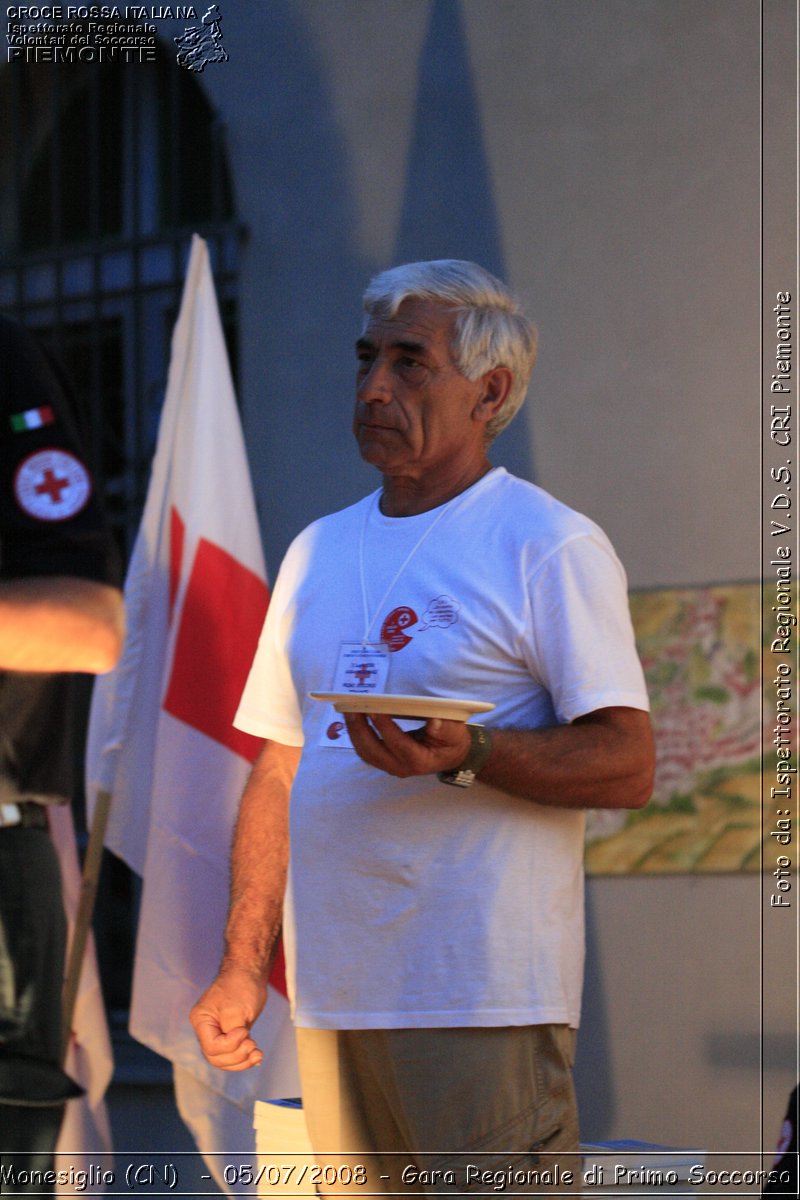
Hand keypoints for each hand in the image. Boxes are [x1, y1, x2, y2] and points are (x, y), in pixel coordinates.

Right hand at [190, 965, 267, 1071]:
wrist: (249, 972)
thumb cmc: (239, 984)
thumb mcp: (235, 1008)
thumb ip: (233, 1030)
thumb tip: (239, 1047)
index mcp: (201, 1020)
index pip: (211, 1046)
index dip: (229, 1045)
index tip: (244, 1032)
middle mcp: (206, 1029)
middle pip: (216, 1057)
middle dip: (236, 1056)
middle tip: (253, 1045)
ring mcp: (218, 1033)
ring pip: (225, 1060)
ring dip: (242, 1061)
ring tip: (257, 1054)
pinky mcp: (230, 1035)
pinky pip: (233, 1054)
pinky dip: (245, 1058)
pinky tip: (256, 1056)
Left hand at [344, 712, 470, 777]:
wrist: (449, 757)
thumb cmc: (452, 742)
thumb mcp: (456, 734)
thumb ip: (446, 729)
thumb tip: (434, 722)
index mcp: (419, 761)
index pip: (398, 744)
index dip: (385, 727)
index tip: (374, 710)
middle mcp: (401, 767)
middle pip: (374, 751)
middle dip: (360, 729)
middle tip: (353, 708)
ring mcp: (390, 766)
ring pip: (365, 752)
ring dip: (354, 732)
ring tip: (348, 710)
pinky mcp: (384, 762)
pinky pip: (365, 751)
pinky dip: (356, 736)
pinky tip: (353, 720)